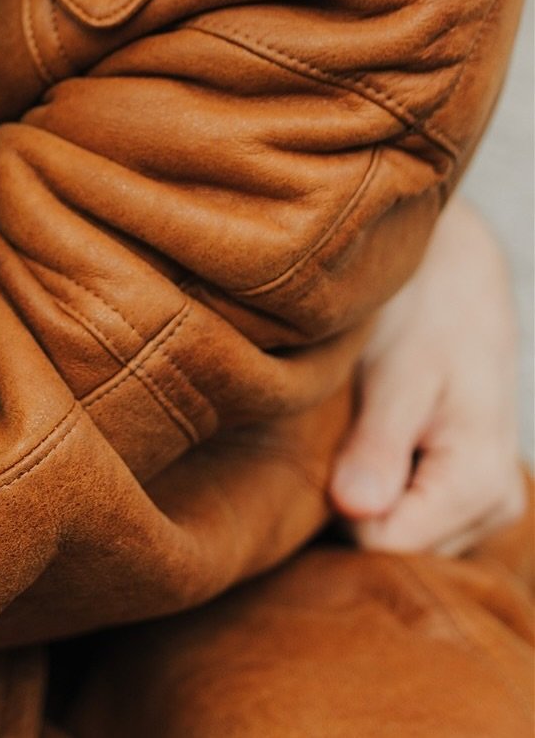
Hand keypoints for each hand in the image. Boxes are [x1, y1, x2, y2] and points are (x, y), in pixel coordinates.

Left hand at [330, 195, 526, 553]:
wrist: (457, 269)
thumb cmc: (424, 311)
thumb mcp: (396, 372)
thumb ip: (378, 445)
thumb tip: (352, 510)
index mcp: (479, 485)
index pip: (382, 545)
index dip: (337, 502)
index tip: (324, 443)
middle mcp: (493, 509)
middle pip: (392, 548)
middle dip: (353, 499)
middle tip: (341, 424)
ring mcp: (484, 503)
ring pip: (399, 534)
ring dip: (367, 488)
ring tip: (363, 420)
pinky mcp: (468, 489)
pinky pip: (411, 513)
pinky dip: (382, 480)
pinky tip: (374, 432)